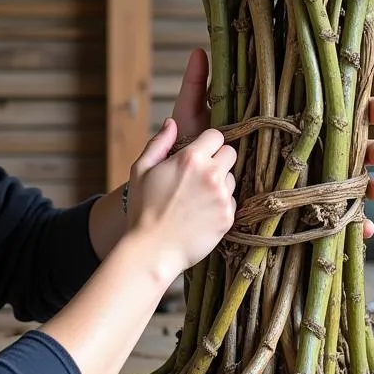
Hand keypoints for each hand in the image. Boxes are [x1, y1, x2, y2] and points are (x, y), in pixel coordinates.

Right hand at [127, 118, 236, 277]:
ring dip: (220, 182)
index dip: (207, 142)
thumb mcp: (141, 170)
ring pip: (232, 177)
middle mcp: (211, 174)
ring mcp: (222, 197)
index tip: (199, 153)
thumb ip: (159, 142)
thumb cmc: (143, 209)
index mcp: (190, 158)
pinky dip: (220, 204)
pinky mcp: (228, 217)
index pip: (216, 135)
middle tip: (201, 173)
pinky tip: (202, 212)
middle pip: (231, 152)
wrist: (152, 250)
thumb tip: (171, 122)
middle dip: (218, 159)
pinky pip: (232, 201)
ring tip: (198, 196)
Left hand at [168, 48, 373, 238]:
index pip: (330, 110)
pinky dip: (355, 223)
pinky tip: (369, 228)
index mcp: (284, 123)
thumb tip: (200, 52)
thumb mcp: (194, 120)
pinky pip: (332, 217)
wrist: (179, 195)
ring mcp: (300, 181)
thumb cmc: (192, 153)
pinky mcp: (296, 210)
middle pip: (347, 145)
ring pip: (347, 180)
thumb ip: (199, 88)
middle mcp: (298, 150)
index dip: (361, 108)